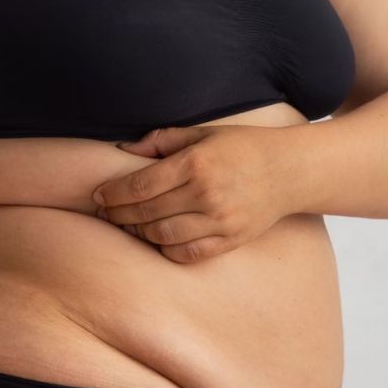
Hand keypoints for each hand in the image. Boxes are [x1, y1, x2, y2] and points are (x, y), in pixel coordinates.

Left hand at [91, 124, 292, 262]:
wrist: (289, 171)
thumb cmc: (242, 147)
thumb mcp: (203, 133)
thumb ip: (162, 141)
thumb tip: (123, 151)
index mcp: (196, 163)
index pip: (140, 185)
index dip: (112, 193)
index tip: (97, 195)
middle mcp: (206, 194)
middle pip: (146, 212)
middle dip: (117, 214)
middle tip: (104, 213)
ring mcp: (219, 220)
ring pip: (162, 236)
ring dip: (138, 232)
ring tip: (128, 225)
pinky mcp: (229, 240)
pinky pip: (187, 253)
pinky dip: (166, 250)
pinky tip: (156, 239)